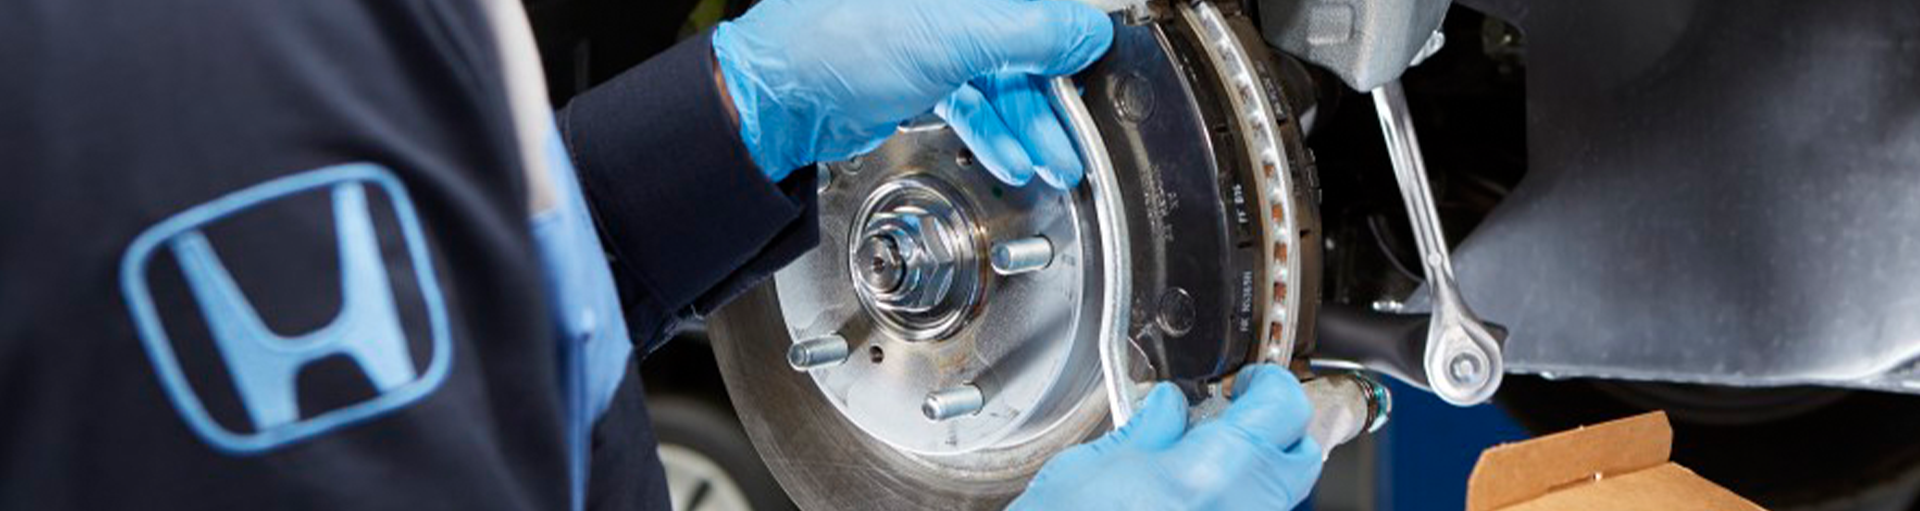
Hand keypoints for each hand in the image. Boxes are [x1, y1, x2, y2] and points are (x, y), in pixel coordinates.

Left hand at [712, 0, 1112, 187]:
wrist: (779, 97)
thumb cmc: (840, 43)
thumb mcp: (953, 34)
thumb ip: (1030, 31)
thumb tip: (1086, 32)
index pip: (1036, 5)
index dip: (1070, 38)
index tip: (1098, 69)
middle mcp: (947, 3)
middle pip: (1022, 44)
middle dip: (1050, 98)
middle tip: (1078, 135)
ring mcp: (929, 35)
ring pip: (997, 79)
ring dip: (1027, 125)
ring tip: (1053, 161)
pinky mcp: (913, 74)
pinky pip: (969, 100)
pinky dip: (991, 131)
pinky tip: (1012, 157)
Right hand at [1008, 365, 1323, 509]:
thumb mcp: (1096, 466)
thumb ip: (1148, 432)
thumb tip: (1168, 411)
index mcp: (1217, 470)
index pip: (1283, 406)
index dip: (1267, 384)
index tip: (1247, 382)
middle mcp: (1245, 510)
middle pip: (1299, 456)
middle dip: (1273, 431)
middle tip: (1233, 418)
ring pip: (1276, 496)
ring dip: (1251, 471)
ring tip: (1200, 464)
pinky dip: (1232, 502)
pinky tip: (1189, 500)